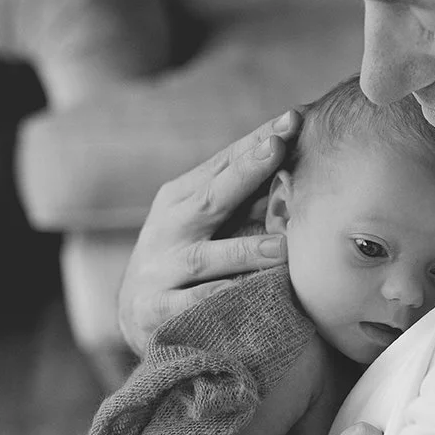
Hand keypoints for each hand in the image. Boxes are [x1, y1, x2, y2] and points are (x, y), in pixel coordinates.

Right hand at [117, 111, 300, 354]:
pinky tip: (242, 295)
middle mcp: (168, 228)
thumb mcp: (206, 222)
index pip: (224, 164)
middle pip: (210, 197)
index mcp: (181, 198)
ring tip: (283, 246)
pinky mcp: (156, 310)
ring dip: (244, 250)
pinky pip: (191, 305)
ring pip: (205, 258)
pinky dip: (216, 299)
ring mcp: (160, 269)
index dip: (257, 141)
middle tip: (279, 146)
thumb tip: (300, 162)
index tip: (293, 119)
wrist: (135, 316)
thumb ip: (245, 198)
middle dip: (246, 170)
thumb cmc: (186, 256)